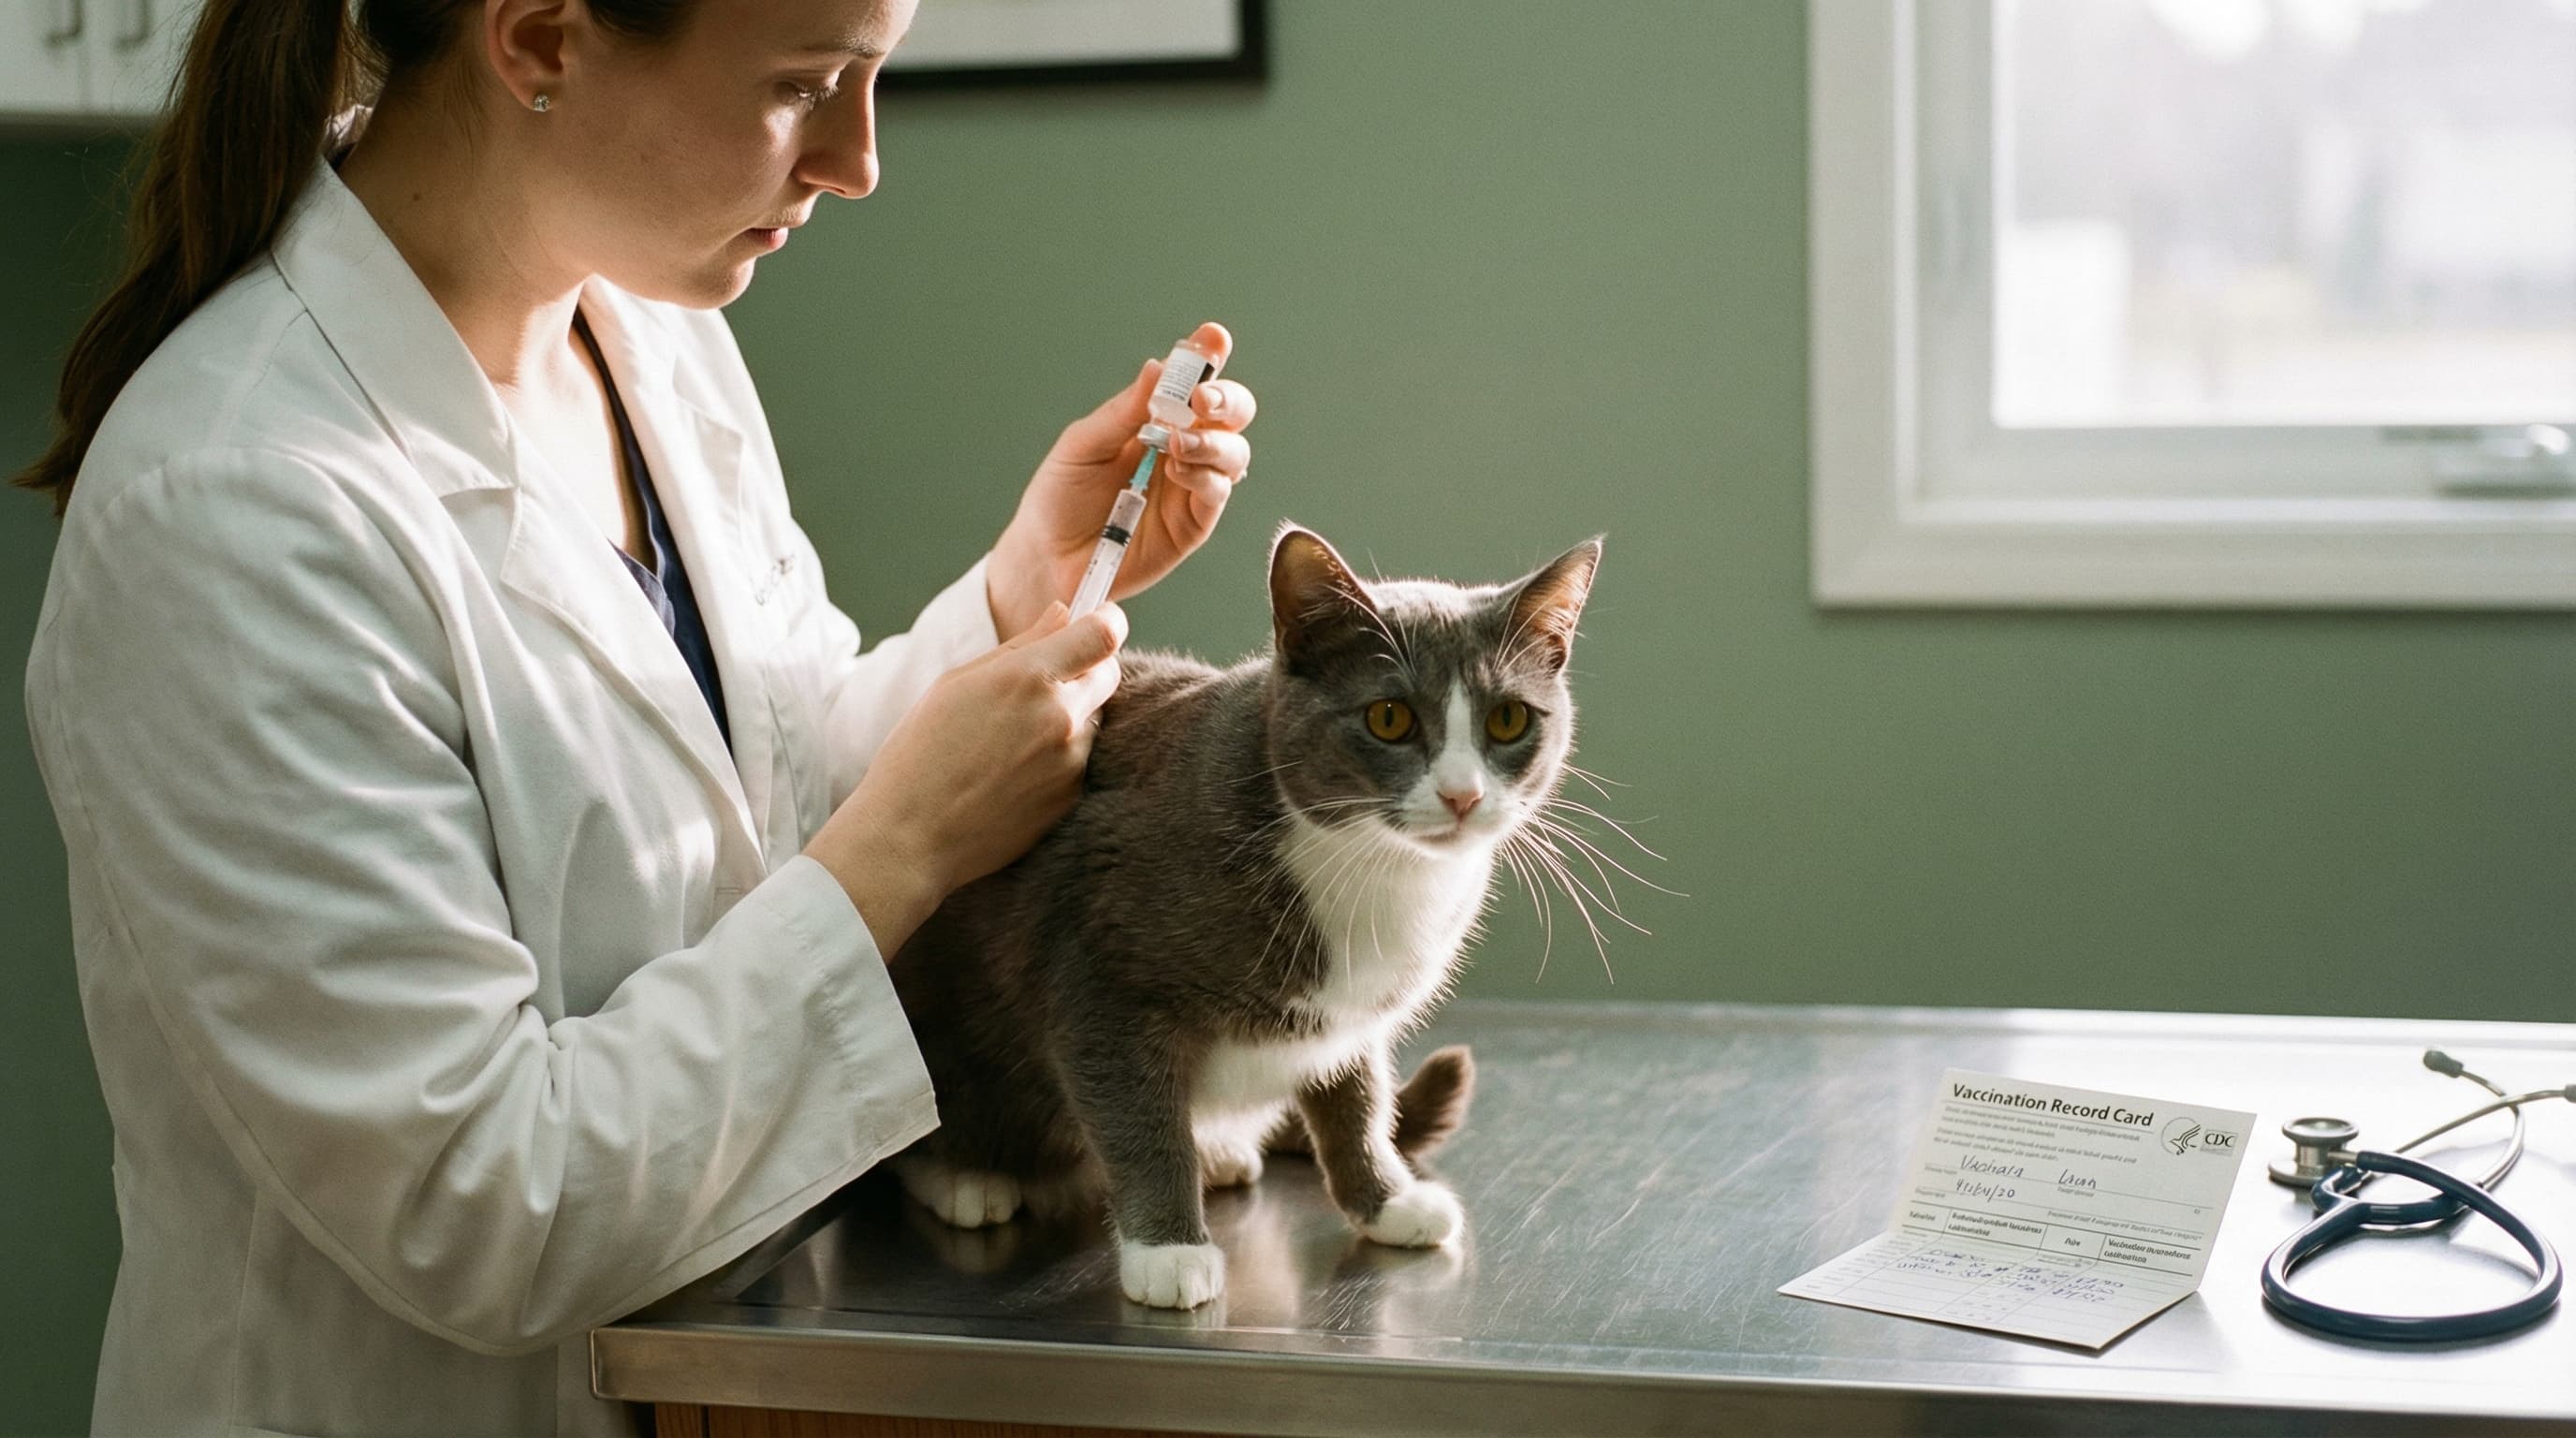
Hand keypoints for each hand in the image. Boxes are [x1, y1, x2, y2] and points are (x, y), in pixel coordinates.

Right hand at [805, 601, 1126, 955]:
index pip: (1103, 633)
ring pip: (1093, 717)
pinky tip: (1014, 769)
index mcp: (1026, 677)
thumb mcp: (958, 683)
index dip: (1106, 621)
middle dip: (1087, 667)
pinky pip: (1080, 758)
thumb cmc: (921, 753)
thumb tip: (1065, 613)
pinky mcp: (1072, 795)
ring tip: (1012, 738)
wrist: (911, 836)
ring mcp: (1070, 760)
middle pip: (1109, 673)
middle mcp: (1059, 717)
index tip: (1097, 620)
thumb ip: (1021, 645)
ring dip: (1070, 715)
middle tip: (1043, 681)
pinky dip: (1059, 755)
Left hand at [986, 321, 1256, 636]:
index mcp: (1156, 420)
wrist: (1047, 556)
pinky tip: (1177, 472)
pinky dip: (1204, 477)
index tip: (1213, 339)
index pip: (1194, 382)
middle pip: (1232, 414)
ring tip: (1177, 444)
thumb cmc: (1060, 497)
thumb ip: (1124, 411)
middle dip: (1227, 398)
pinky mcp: (1193, 525)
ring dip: (1214, 441)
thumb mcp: (1084, 444)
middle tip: (1200, 399)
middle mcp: (1183, 448)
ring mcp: (1192, 487)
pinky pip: (1217, 494)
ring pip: (1235, 453)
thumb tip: (1158, 368)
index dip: (1209, 358)